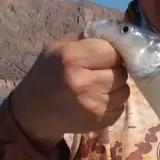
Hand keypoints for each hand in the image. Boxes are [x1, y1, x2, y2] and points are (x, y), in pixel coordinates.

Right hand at [9, 35, 129, 148]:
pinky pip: (120, 108)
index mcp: (71, 58)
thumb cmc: (48, 73)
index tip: (104, 56)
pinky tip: (97, 100)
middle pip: (121, 72)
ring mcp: (93, 105)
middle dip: (115, 70)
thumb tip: (118, 37)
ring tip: (99, 86)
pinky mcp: (99, 122)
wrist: (35, 112)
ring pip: (125, 91)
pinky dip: (113, 103)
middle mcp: (83, 82)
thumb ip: (88, 40)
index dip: (111, 52)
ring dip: (116, 87)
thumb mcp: (59, 47)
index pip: (112, 51)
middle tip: (101, 72)